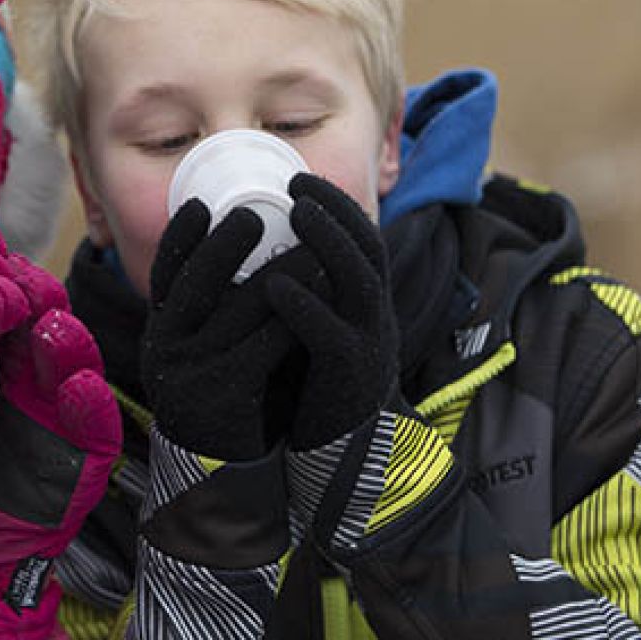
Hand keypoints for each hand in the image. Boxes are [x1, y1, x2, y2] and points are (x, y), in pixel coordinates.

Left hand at [0, 257, 119, 638]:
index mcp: (2, 366)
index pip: (11, 312)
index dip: (4, 286)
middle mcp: (39, 382)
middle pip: (51, 325)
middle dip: (40, 299)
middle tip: (20, 284)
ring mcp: (66, 416)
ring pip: (82, 365)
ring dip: (70, 342)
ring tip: (50, 326)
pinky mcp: (88, 457)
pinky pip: (100, 424)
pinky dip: (91, 404)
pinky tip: (76, 388)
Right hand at [139, 199, 305, 460]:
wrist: (218, 474)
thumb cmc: (224, 399)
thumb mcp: (205, 353)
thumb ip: (218, 314)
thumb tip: (249, 254)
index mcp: (161, 332)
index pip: (162, 274)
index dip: (178, 236)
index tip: (198, 202)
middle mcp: (168, 347)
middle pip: (193, 280)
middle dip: (224, 241)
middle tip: (255, 213)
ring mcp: (192, 371)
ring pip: (238, 308)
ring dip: (279, 272)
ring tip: (311, 248)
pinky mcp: (225, 393)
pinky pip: (265, 344)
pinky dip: (295, 316)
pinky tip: (320, 298)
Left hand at [260, 173, 400, 542]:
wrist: (341, 462)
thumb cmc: (317, 391)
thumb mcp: (317, 334)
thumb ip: (305, 297)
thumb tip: (265, 254)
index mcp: (365, 307)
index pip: (363, 242)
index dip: (337, 207)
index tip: (300, 180)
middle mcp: (375, 320)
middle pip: (369, 251)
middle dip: (337, 211)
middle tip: (297, 184)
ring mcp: (368, 349)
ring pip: (360, 284)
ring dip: (328, 243)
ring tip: (297, 213)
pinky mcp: (349, 382)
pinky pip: (333, 336)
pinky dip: (307, 307)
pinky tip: (278, 285)